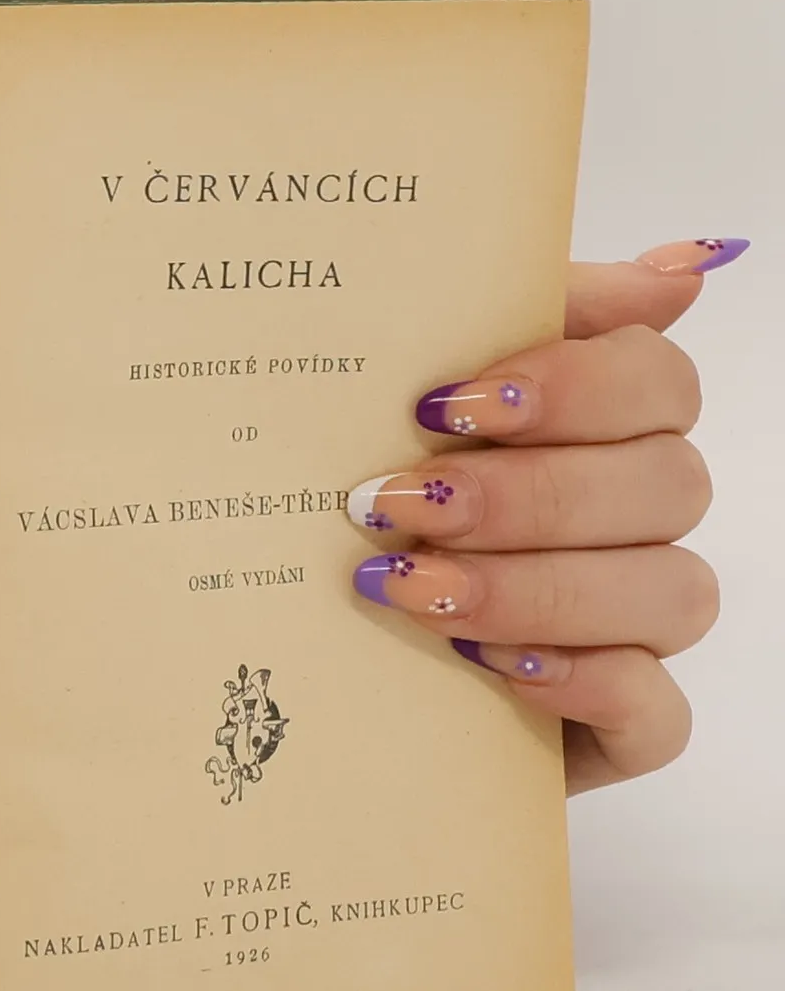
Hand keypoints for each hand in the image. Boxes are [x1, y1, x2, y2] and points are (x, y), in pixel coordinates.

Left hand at [347, 237, 743, 793]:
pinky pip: (655, 710)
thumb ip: (509, 313)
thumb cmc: (370, 509)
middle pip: (663, 484)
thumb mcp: (395, 401)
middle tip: (402, 500)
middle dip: (526, 493)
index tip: (447, 403)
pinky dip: (584, 682)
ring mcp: (638, 626)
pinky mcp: (622, 726)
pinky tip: (495, 665)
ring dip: (535, 586)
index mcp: (604, 429)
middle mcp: (637, 520)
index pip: (655, 382)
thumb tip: (684, 264)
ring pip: (668, 592)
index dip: (571, 386)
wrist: (307, 660)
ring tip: (415, 587)